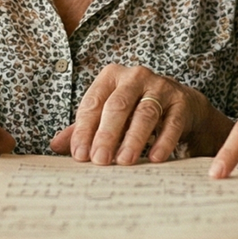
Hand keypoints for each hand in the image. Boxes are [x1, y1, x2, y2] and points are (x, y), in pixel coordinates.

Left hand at [50, 64, 227, 164]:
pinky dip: (163, 141)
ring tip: (124, 161)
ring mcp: (161, 87)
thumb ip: (84, 128)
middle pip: (117, 106)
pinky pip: (171, 122)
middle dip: (106, 134)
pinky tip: (155, 158)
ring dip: (133, 139)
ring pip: (144, 113)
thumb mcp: (109, 115)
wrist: (182, 105)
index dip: (85, 130)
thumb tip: (55, 146)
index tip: (80, 155)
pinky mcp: (182, 101)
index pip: (93, 102)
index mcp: (111, 76)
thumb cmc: (136, 110)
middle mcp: (135, 76)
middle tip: (99, 161)